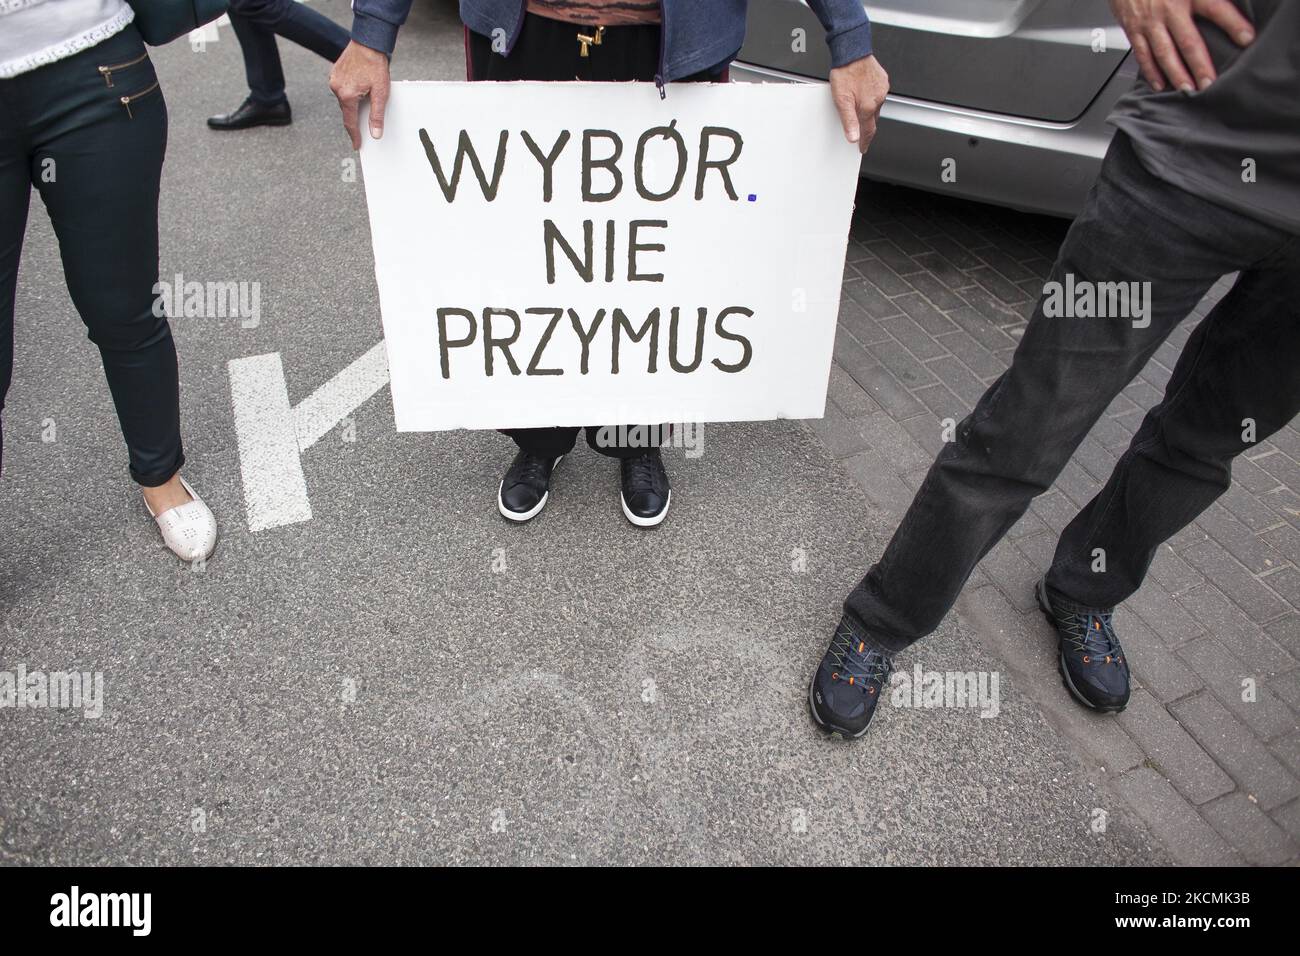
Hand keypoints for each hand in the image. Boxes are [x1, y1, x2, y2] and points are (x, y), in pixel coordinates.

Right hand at [329, 40, 390, 149]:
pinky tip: (359, 90)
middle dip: (355, 119)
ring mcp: (334, 80)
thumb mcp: (381, 93)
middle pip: (347, 111)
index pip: (350, 122)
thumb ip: (377, 115)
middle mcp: (337, 88)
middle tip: (363, 129)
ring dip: (353, 104)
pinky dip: (350, 93)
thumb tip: (375, 133)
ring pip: (344, 100)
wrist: (368, 42)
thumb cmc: (376, 66)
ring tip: (365, 103)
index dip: (355, 135)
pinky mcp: (335, 73)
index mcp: (347, 96)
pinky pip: (342, 89)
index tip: (357, 145)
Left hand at [828, 55, 888, 153]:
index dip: (865, 141)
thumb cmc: (844, 73)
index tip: (862, 147)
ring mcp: (882, 88)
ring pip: (876, 106)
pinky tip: (863, 93)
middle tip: (858, 129)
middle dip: (866, 125)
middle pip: (872, 119)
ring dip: (868, 110)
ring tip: (857, 107)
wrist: (852, 51)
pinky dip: (871, 97)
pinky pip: (878, 94)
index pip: (868, 131)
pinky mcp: (883, 80)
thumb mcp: (841, 100)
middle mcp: (878, 98)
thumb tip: (853, 138)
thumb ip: (848, 121)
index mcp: (868, 106)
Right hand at [1108, 0, 1254, 92]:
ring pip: (1164, 52)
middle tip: (1210, 82)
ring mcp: (1150, 22)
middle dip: (1200, 65)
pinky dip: (1151, 72)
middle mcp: (1169, 9)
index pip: (1216, 9)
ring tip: (1187, 89)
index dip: (1233, 24)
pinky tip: (1160, 84)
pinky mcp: (1133, 29)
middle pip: (1188, 41)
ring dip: (1176, 73)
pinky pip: (1142, 54)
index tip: (1247, 39)